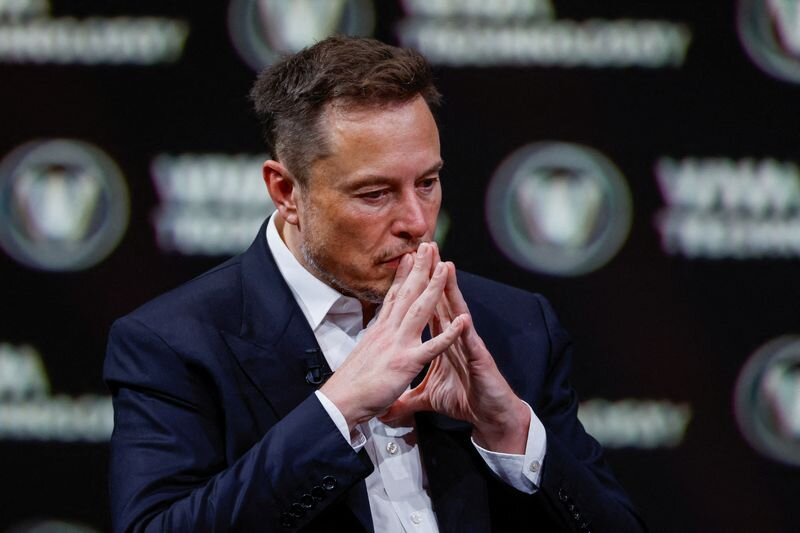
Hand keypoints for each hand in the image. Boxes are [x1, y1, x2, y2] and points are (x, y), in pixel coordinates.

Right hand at [320, 242, 466, 430]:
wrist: (339, 402)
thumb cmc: (349, 386)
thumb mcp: (362, 358)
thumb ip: (373, 348)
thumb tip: (371, 343)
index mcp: (379, 330)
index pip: (393, 296)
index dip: (402, 275)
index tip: (410, 256)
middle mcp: (388, 331)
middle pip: (407, 293)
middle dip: (420, 267)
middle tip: (428, 245)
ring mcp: (397, 344)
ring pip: (420, 309)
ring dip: (434, 286)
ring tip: (445, 267)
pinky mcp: (406, 362)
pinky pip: (433, 346)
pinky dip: (449, 333)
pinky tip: (462, 321)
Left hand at [381, 262, 530, 453]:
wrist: (490, 416)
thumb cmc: (464, 400)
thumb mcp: (427, 397)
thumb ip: (408, 396)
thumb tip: (389, 405)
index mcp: (442, 340)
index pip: (427, 308)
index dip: (417, 287)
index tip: (407, 265)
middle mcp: (456, 337)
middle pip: (442, 301)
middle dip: (433, 275)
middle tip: (425, 249)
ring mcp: (469, 346)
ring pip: (458, 314)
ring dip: (452, 291)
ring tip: (446, 267)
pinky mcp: (479, 362)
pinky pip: (471, 346)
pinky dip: (466, 332)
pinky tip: (464, 318)